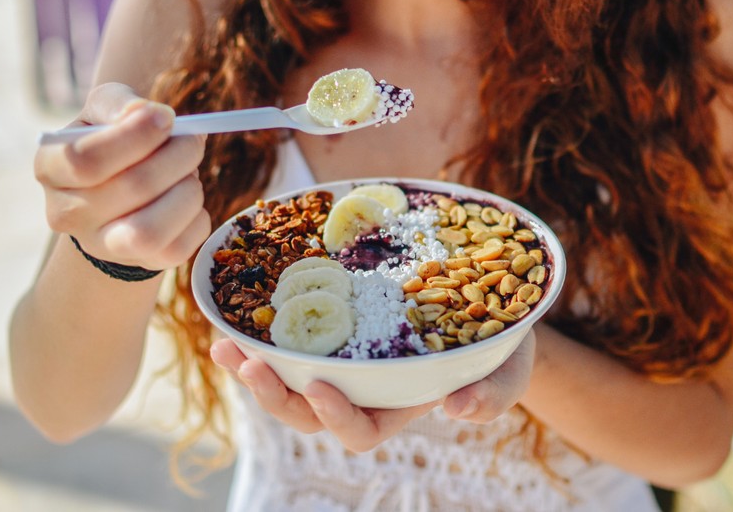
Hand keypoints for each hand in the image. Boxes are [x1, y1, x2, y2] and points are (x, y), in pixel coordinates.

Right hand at [34, 82, 210, 269]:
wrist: (117, 196)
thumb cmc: (110, 143)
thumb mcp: (103, 111)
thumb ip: (118, 103)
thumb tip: (146, 114)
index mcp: (50, 167)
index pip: (85, 160)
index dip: (136, 136)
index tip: (167, 118)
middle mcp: (66, 213)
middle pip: (133, 187)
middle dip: (178, 156)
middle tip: (193, 141)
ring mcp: (102, 245)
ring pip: (150, 231)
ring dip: (187, 193)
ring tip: (189, 175)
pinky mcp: (140, 263)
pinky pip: (178, 249)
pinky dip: (197, 219)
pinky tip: (188, 202)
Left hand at [210, 327, 535, 450]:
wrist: (488, 301)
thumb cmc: (501, 348)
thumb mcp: (507, 372)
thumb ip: (492, 395)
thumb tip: (458, 410)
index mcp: (397, 409)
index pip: (359, 431)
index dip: (336, 417)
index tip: (321, 386)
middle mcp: (361, 389)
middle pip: (308, 410)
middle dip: (275, 396)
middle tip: (249, 367)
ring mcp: (343, 358)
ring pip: (288, 377)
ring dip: (253, 365)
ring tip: (225, 345)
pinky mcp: (332, 325)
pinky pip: (290, 335)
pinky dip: (263, 328)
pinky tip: (238, 311)